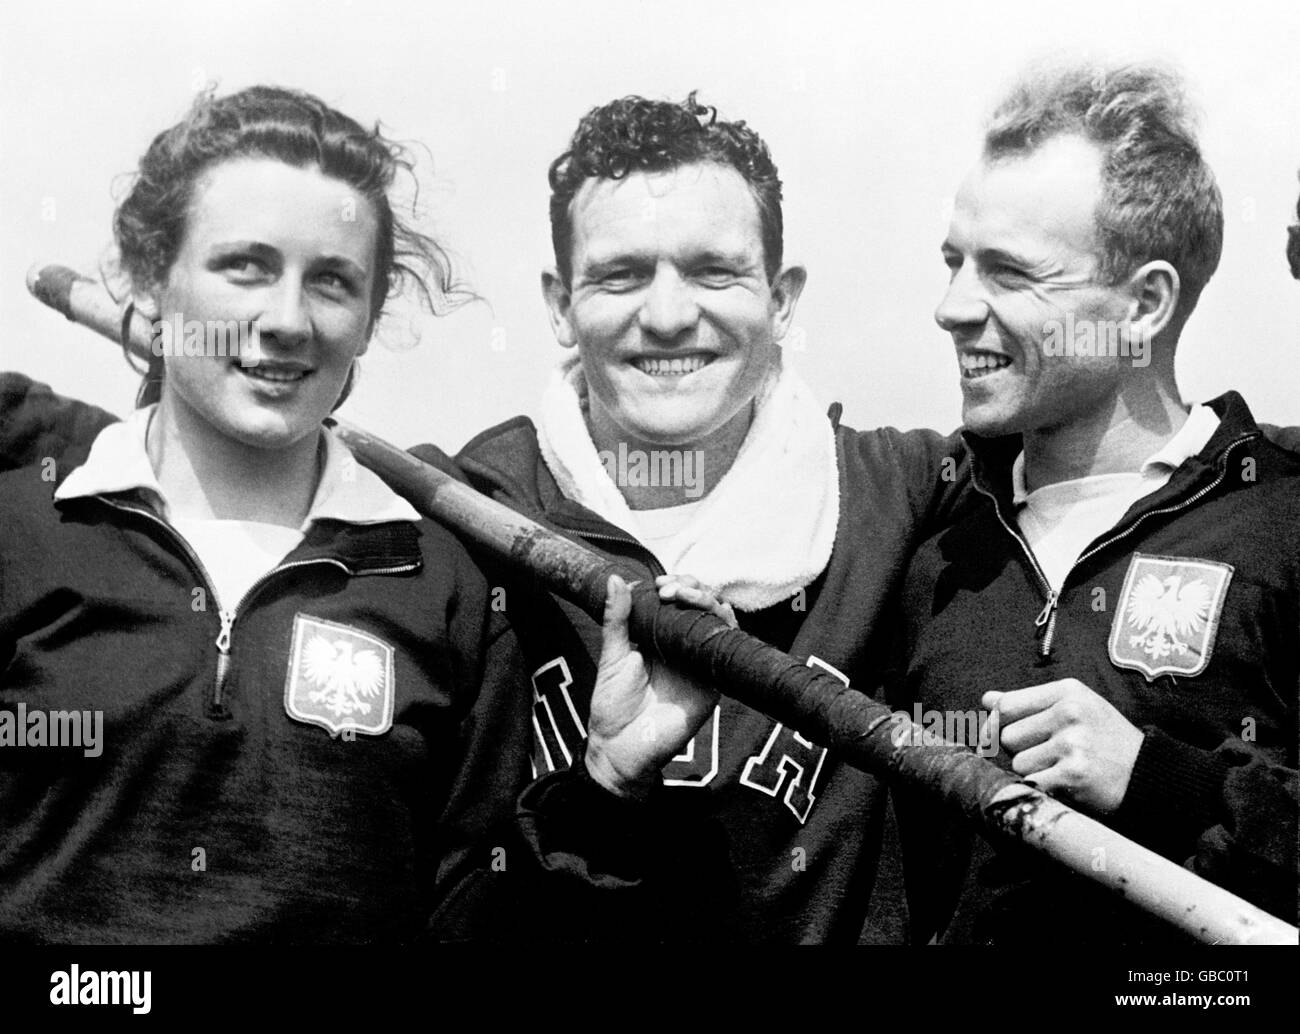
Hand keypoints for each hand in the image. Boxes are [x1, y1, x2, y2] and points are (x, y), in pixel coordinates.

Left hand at [585, 574, 734, 799]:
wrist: (619, 747)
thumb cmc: (612, 704)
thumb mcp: (612, 655)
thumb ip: (617, 618)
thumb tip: (615, 577)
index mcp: (661, 636)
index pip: (680, 600)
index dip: (677, 584)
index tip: (660, 583)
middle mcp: (684, 646)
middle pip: (704, 605)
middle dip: (692, 588)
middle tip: (669, 591)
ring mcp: (699, 663)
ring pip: (720, 622)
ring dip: (708, 601)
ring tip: (684, 597)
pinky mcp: (712, 684)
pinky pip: (727, 653)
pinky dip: (725, 629)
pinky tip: (714, 616)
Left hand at [982, 678, 1144, 813]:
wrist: (1148, 774)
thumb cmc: (1105, 739)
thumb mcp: (1074, 708)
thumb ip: (1029, 703)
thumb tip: (987, 700)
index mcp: (1068, 691)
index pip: (1007, 705)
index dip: (994, 724)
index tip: (994, 735)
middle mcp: (1070, 713)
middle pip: (1008, 736)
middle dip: (1020, 750)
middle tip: (1049, 755)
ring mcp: (1073, 744)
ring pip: (1018, 762)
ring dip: (1033, 771)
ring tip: (1062, 767)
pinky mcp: (1074, 774)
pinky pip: (1032, 782)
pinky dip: (1042, 787)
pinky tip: (1063, 783)